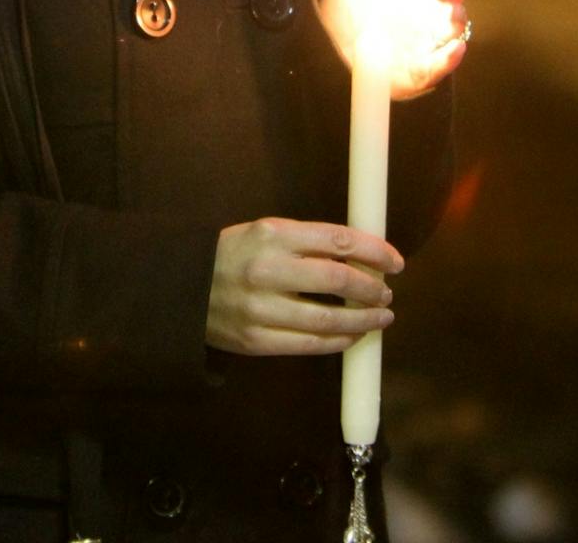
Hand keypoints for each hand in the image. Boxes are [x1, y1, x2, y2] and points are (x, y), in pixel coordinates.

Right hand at [206, 218, 401, 355]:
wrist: (181, 289)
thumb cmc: (234, 255)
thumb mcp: (266, 232)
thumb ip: (309, 241)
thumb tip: (363, 255)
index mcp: (273, 233)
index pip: (339, 240)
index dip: (375, 251)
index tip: (395, 262)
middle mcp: (268, 269)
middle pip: (339, 279)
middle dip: (372, 287)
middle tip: (387, 292)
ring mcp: (261, 308)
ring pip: (329, 318)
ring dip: (364, 319)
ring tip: (381, 317)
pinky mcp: (256, 341)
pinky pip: (309, 345)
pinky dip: (339, 341)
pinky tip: (353, 335)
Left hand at [315, 0, 469, 100]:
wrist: (326, 49)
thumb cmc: (342, 5)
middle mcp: (421, 7)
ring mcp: (424, 36)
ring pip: (451, 27)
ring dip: (457, 21)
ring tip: (453, 17)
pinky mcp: (420, 67)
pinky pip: (440, 64)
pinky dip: (450, 58)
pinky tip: (453, 48)